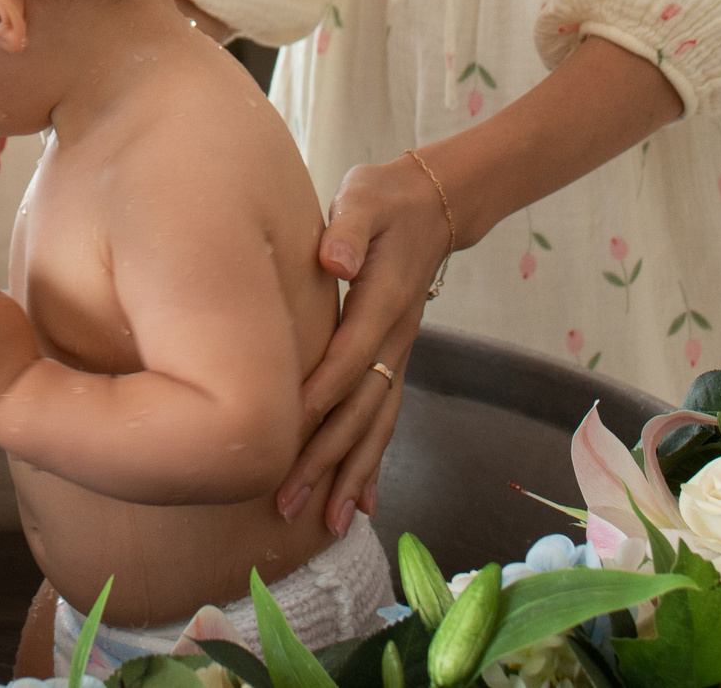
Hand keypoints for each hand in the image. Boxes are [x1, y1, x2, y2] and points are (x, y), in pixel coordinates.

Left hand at [276, 155, 450, 535]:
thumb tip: (333, 256)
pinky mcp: (394, 362)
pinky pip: (384, 420)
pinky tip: (359, 505)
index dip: (322, 392)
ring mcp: (399, 356)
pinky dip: (372, 463)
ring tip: (325, 523)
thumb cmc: (385, 199)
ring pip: (376, 426)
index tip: (288, 428)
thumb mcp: (366, 197)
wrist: (432, 205)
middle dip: (326, 458)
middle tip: (290, 501)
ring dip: (349, 474)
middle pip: (361, 408)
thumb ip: (350, 226)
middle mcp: (396, 340)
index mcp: (383, 302)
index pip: (351, 356)